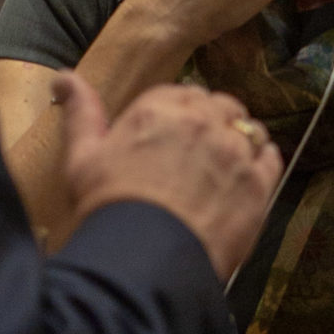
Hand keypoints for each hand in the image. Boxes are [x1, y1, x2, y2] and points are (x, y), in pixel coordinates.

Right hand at [55, 71, 279, 278]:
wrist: (144, 256)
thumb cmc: (108, 206)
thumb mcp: (82, 156)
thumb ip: (81, 111)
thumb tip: (63, 77)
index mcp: (160, 108)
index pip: (183, 94)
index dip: (181, 113)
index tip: (174, 135)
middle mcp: (203, 120)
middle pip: (220, 106)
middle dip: (212, 122)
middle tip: (199, 154)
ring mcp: (235, 150)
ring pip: (249, 128)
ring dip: (240, 139)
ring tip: (225, 166)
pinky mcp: (258, 184)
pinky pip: (271, 158)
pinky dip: (262, 162)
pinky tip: (248, 178)